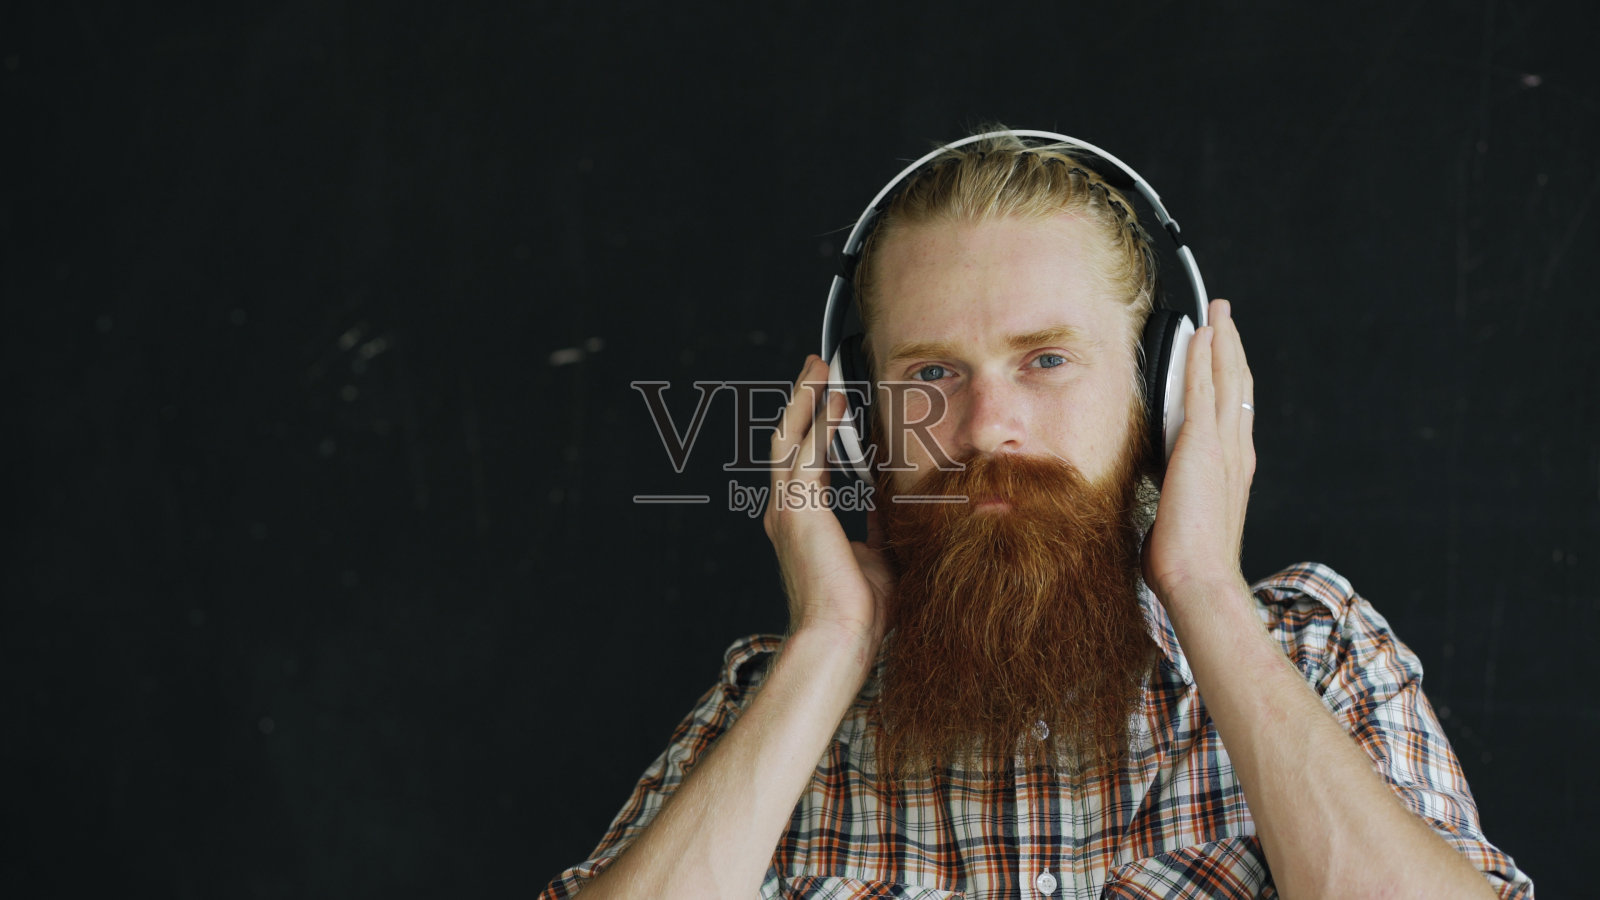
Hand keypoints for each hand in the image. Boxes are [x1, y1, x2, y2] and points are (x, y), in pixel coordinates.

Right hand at [763, 356, 893, 652]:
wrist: (842, 638)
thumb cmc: (859, 611)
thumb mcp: (875, 555)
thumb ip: (875, 524)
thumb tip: (887, 501)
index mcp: (800, 522)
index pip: (804, 461)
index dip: (814, 428)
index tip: (831, 401)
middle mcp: (786, 510)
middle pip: (787, 440)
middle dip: (802, 401)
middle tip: (817, 368)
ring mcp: (787, 508)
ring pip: (790, 438)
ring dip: (806, 401)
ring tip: (821, 369)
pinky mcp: (798, 509)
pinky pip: (807, 453)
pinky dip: (820, 423)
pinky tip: (837, 400)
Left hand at [1142, 299, 1255, 607]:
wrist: (1199, 580)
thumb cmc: (1186, 564)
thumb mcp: (1181, 521)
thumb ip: (1175, 500)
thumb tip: (1159, 501)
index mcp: (1231, 471)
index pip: (1233, 414)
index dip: (1230, 382)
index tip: (1224, 358)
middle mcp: (1235, 453)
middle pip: (1238, 388)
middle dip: (1231, 349)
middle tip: (1226, 319)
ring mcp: (1223, 448)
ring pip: (1226, 381)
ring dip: (1221, 343)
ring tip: (1219, 314)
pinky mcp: (1202, 447)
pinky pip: (1204, 391)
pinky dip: (1203, 359)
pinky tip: (1200, 336)